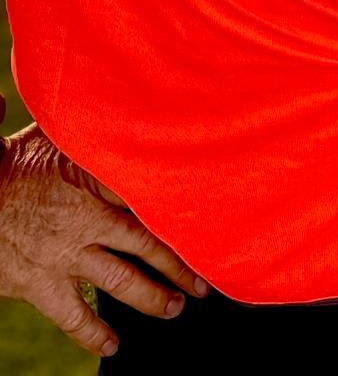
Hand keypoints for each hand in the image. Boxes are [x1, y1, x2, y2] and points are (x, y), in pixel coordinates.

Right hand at [0, 113, 208, 359]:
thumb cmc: (16, 163)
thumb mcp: (56, 136)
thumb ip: (91, 126)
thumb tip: (120, 97)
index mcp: (94, 178)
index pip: (149, 194)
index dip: (181, 207)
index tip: (212, 219)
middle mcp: (85, 218)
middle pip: (144, 242)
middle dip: (178, 263)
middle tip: (203, 280)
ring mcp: (63, 254)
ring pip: (119, 280)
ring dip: (151, 297)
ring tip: (175, 307)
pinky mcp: (39, 284)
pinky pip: (72, 316)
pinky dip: (93, 333)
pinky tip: (113, 345)